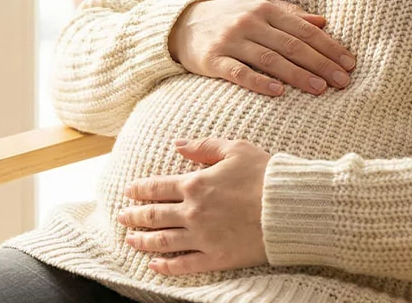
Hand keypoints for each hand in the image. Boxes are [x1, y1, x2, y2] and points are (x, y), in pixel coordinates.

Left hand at [119, 137, 271, 275]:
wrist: (290, 207)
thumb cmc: (265, 174)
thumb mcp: (235, 149)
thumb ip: (203, 146)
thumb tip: (177, 144)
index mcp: (195, 184)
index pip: (157, 187)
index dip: (139, 190)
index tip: (128, 191)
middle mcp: (193, 212)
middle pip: (154, 215)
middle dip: (134, 216)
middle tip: (121, 217)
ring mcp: (203, 237)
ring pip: (163, 241)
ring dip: (143, 241)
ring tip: (130, 241)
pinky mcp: (216, 257)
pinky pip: (185, 265)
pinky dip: (166, 267)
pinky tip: (154, 266)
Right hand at [168, 0, 355, 96]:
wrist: (182, 24)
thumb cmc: (228, 16)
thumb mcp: (257, 6)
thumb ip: (289, 13)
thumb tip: (324, 22)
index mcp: (264, 8)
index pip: (303, 29)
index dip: (328, 46)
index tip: (349, 62)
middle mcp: (249, 22)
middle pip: (291, 45)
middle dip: (321, 63)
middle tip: (343, 80)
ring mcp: (230, 41)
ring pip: (270, 59)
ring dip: (298, 75)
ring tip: (320, 89)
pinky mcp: (213, 60)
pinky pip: (239, 73)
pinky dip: (260, 82)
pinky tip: (279, 92)